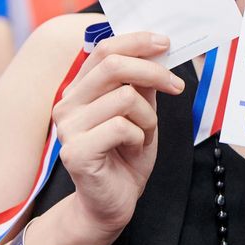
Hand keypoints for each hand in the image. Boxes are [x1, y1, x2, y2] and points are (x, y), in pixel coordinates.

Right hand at [50, 32, 184, 234]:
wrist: (112, 203)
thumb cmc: (125, 156)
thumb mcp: (141, 113)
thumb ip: (142, 84)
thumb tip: (157, 52)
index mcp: (79, 89)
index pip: (103, 49)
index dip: (136, 41)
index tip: (165, 44)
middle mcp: (67, 103)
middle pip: (113, 65)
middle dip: (153, 72)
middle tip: (177, 86)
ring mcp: (68, 128)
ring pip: (125, 98)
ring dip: (148, 117)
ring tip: (144, 135)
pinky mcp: (76, 151)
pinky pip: (122, 128)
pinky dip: (139, 138)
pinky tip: (133, 150)